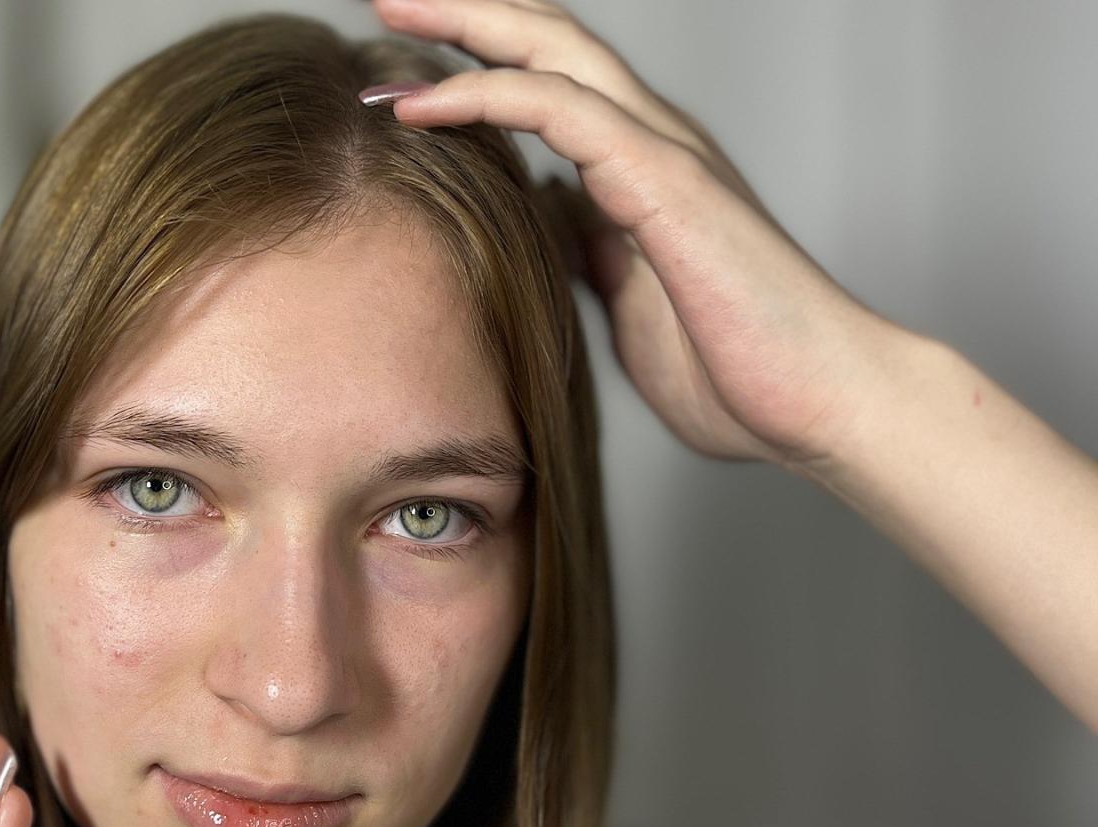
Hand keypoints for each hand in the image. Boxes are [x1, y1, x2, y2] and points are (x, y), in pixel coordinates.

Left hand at [362, 0, 913, 470]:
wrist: (818, 402)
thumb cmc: (736, 369)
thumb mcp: (628, 308)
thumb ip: (589, 256)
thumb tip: (547, 228)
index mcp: (641, 169)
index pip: (553, 82)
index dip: (483, 56)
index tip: (403, 65)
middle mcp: (653, 140)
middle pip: (550, 39)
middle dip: (467, 8)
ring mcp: (662, 152)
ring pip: (553, 51)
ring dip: (468, 24)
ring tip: (392, 8)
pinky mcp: (663, 180)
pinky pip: (560, 111)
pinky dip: (487, 95)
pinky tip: (422, 103)